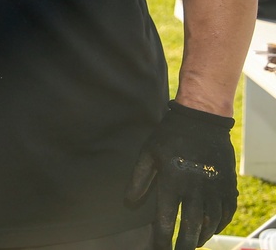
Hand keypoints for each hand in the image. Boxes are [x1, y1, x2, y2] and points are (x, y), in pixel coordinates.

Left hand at [124, 100, 237, 249]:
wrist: (201, 120)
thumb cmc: (170, 136)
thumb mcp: (148, 153)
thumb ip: (138, 179)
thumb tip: (129, 203)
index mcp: (172, 182)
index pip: (166, 219)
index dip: (162, 237)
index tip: (159, 248)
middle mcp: (195, 189)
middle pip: (191, 226)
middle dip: (184, 244)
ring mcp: (214, 188)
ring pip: (210, 222)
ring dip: (202, 236)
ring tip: (193, 243)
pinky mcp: (228, 185)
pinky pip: (226, 212)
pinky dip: (219, 225)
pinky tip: (211, 229)